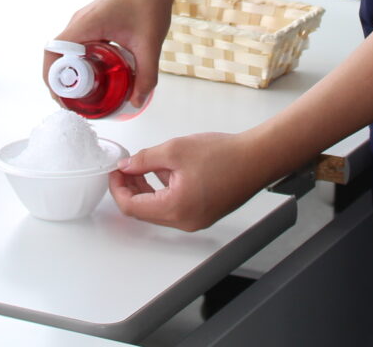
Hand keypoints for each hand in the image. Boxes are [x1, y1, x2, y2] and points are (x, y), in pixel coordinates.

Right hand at [46, 0, 173, 108]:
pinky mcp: (95, 22)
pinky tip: (99, 73)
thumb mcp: (149, 44)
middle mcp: (80, 23)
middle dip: (63, 81)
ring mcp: (86, 22)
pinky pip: (80, 45)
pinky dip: (83, 61)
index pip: (53, 52)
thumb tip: (137, 100)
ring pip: (69, 50)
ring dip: (73, 71)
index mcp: (85, 25)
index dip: (52, 78)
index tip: (63, 98)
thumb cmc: (149, 1)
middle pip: (58, 55)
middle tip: (76, 101)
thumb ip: (145, 75)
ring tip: (86, 92)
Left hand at [109, 132, 270, 232]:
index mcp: (175, 208)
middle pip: (144, 211)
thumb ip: (145, 159)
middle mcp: (184, 221)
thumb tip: (126, 166)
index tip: (115, 171)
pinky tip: (165, 170)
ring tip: (144, 165)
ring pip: (158, 210)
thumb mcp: (175, 150)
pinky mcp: (202, 214)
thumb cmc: (224, 154)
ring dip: (146, 189)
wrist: (257, 158)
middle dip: (131, 188)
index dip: (118, 188)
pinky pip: (173, 207)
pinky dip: (162, 191)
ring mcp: (195, 220)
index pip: (132, 207)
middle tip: (126, 166)